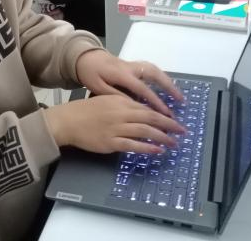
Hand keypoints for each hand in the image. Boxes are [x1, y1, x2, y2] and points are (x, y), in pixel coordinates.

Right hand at [44, 94, 185, 153]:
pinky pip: (133, 145)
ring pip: (145, 132)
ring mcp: (116, 128)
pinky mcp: (111, 142)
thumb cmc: (87, 110)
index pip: (147, 108)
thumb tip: (143, 112)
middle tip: (181, 130)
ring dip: (162, 137)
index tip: (174, 120)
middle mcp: (121, 113)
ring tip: (173, 143)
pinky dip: (147, 148)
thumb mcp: (107, 100)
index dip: (163, 114)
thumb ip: (124, 104)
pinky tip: (157, 150)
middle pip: (150, 118)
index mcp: (121, 101)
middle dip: (169, 125)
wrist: (68, 120)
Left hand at [75, 50, 182, 116]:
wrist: (85, 58)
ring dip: (168, 81)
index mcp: (121, 74)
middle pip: (155, 74)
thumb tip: (134, 107)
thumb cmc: (90, 74)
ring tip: (178, 95)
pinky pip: (151, 69)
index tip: (166, 113)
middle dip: (169, 87)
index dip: (156, 101)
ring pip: (155, 70)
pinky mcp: (133, 64)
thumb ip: (116, 96)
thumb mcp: (98, 88)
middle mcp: (131, 67)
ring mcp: (133, 64)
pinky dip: (161, 77)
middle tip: (181, 101)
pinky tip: (166, 87)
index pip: (143, 89)